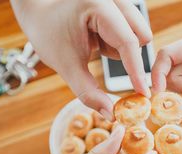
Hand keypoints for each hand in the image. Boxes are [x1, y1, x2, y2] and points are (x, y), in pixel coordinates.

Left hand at [11, 0, 151, 119]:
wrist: (38, 13)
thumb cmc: (47, 33)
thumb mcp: (66, 65)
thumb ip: (89, 92)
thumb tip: (111, 114)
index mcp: (97, 5)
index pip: (127, 42)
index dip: (136, 71)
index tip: (143, 94)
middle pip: (141, 35)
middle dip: (127, 55)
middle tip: (100, 57)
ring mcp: (117, 0)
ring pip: (138, 32)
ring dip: (121, 48)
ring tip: (94, 43)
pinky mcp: (118, 4)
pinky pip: (131, 29)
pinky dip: (117, 41)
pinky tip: (97, 38)